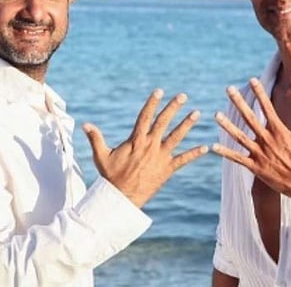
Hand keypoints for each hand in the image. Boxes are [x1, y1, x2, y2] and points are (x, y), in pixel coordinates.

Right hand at [83, 89, 207, 207]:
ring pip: (176, 137)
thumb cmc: (111, 177)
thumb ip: (96, 138)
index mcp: (136, 140)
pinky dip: (194, 154)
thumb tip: (85, 124)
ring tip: (196, 113)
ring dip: (187, 125)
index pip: (145, 117)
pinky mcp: (167, 169)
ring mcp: (160, 157)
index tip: (159, 91)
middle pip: (163, 122)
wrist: (122, 198)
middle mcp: (150, 145)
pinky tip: (205, 147)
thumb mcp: (101, 156)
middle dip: (173, 108)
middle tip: (183, 96)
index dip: (152, 103)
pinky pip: (183, 160)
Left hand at [212, 78, 290, 201]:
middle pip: (250, 118)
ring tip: (215, 115)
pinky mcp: (255, 167)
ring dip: (227, 125)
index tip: (252, 79)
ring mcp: (260, 154)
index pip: (268, 107)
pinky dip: (225, 153)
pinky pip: (237, 158)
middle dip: (238, 102)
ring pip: (239, 136)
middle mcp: (268, 140)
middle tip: (228, 89)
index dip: (260, 93)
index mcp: (281, 131)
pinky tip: (213, 146)